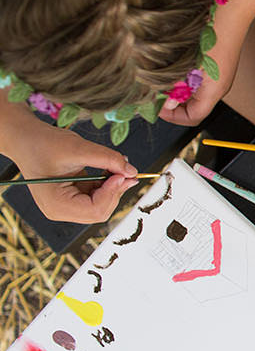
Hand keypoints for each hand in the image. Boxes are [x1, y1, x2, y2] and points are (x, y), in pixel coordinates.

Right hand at [10, 122, 140, 223]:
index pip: (95, 209)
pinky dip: (107, 184)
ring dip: (113, 187)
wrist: (26, 139)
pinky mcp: (73, 198)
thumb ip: (107, 159)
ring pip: (102, 204)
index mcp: (56, 204)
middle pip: (100, 211)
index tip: (122, 173)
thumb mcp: (78, 148)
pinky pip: (98, 196)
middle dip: (115, 190)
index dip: (113, 192)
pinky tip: (107, 169)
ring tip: (114, 166)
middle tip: (124, 169)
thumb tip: (132, 171)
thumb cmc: (43, 143)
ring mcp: (67, 206)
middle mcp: (61, 210)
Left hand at [160, 39, 239, 127]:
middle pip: (195, 108)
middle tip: (158, 94)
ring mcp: (220, 79)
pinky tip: (178, 70)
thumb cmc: (211, 39)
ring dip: (179, 91)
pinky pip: (200, 83)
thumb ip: (176, 88)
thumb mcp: (187, 65)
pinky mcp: (218, 69)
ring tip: (166, 80)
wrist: (228, 19)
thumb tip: (167, 103)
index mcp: (214, 92)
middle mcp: (219, 89)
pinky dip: (187, 81)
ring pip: (196, 95)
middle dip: (174, 104)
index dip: (173, 116)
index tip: (158, 107)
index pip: (193, 117)